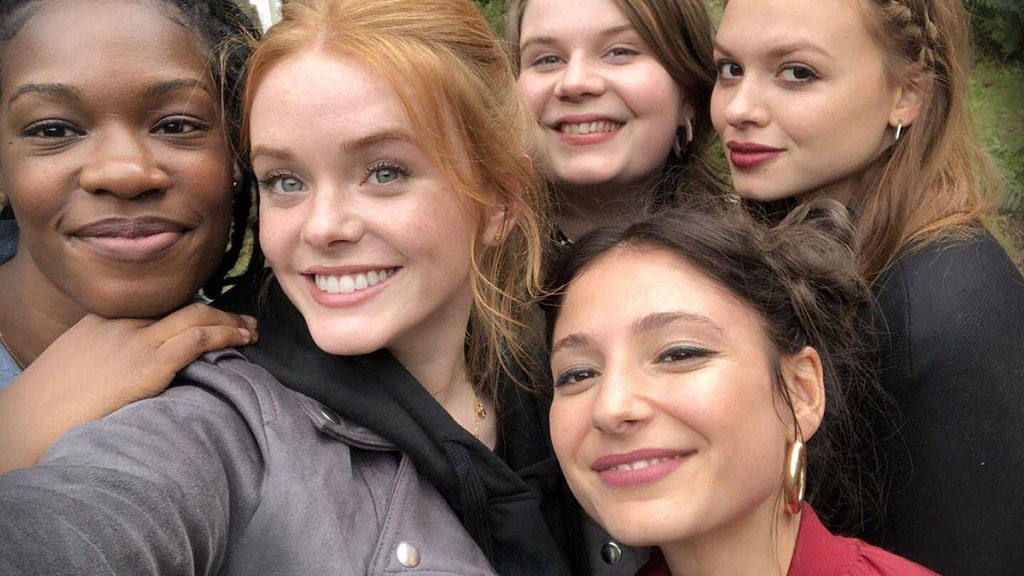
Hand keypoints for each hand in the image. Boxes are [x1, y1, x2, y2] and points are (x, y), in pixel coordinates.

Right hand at [0, 303, 256, 472]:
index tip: (213, 315)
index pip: (160, 304)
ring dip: (230, 322)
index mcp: (103, 319)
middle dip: (218, 310)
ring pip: (197, 316)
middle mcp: (122, 322)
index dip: (192, 308)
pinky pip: (196, 339)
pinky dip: (224, 335)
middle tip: (243, 320)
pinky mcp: (147, 364)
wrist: (27, 421)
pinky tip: (240, 340)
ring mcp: (135, 341)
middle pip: (182, 305)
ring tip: (251, 332)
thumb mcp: (78, 365)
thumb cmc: (49, 404)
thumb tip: (131, 367)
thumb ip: (107, 356)